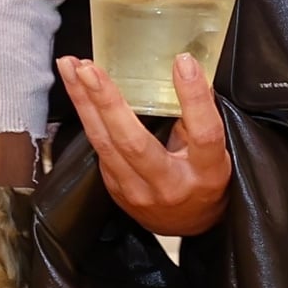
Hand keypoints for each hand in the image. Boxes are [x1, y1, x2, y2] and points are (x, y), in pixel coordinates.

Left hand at [56, 52, 230, 235]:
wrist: (186, 225)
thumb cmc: (203, 180)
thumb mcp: (216, 154)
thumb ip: (199, 120)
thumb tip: (186, 69)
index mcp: (206, 173)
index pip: (204, 134)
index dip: (194, 98)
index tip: (183, 62)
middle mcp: (168, 185)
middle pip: (133, 142)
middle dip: (107, 102)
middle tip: (89, 69)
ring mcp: (136, 191)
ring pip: (103, 143)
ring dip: (83, 101)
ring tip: (70, 67)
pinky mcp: (114, 188)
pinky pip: (96, 146)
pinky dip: (85, 114)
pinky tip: (76, 88)